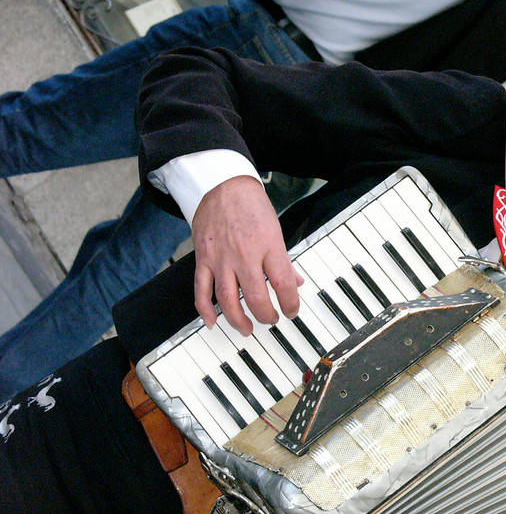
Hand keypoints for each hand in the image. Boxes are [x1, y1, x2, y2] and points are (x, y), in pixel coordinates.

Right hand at [190, 175, 302, 334]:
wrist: (222, 185)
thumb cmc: (251, 205)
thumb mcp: (276, 230)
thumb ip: (284, 260)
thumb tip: (296, 282)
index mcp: (268, 246)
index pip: (283, 284)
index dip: (290, 303)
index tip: (292, 311)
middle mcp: (244, 255)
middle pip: (256, 297)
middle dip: (266, 315)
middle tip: (271, 319)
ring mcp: (221, 259)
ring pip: (228, 300)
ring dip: (238, 320)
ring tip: (247, 329)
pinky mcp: (203, 259)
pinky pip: (201, 290)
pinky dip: (205, 310)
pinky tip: (213, 322)